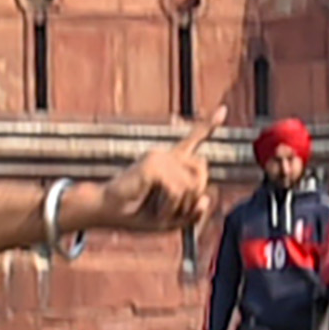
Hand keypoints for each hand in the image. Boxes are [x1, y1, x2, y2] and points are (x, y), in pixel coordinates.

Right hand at [91, 110, 225, 236]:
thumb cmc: (135, 214)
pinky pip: (177, 191)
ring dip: (179, 206)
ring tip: (158, 208)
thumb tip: (207, 198)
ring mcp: (159, 157)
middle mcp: (167, 155)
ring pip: (192, 186)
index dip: (208, 126)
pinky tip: (154, 209)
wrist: (106, 211)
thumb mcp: (172, 219)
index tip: (222, 110)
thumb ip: (192, 212)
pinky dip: (169, 207)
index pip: (193, 141)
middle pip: (202, 174)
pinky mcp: (153, 165)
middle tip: (170, 209)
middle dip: (193, 198)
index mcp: (171, 162)